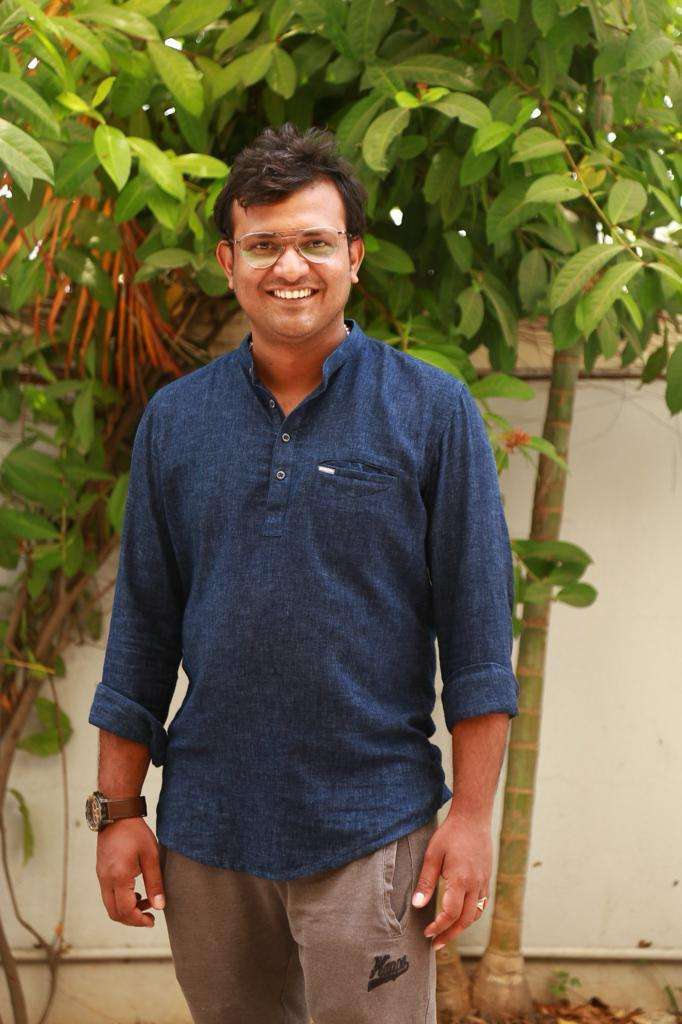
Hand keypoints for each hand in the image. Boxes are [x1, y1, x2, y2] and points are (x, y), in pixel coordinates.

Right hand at [96, 817, 165, 926]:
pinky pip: (108, 895)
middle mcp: (106, 880)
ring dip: (127, 910)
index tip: (152, 921)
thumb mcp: (151, 856)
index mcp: (119, 877)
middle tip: (149, 916)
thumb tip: (160, 906)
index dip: (139, 921)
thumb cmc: (135, 833)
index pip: (125, 911)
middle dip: (132, 919)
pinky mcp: (101, 872)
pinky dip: (120, 900)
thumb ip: (155, 883)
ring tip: (146, 901)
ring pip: (110, 905)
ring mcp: (101, 876)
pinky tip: (136, 892)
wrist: (117, 815)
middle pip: (114, 913)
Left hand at [411, 811, 491, 950]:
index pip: (451, 914)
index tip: (427, 933)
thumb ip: (426, 882)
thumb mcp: (433, 855)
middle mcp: (475, 884)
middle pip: (465, 920)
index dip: (439, 927)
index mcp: (460, 880)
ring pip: (476, 914)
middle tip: (436, 943)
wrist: (473, 818)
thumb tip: (417, 906)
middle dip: (450, 934)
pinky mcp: (487, 878)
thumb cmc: (450, 834)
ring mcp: (483, 882)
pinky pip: (482, 903)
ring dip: (462, 927)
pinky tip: (462, 917)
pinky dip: (472, 915)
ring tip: (447, 934)